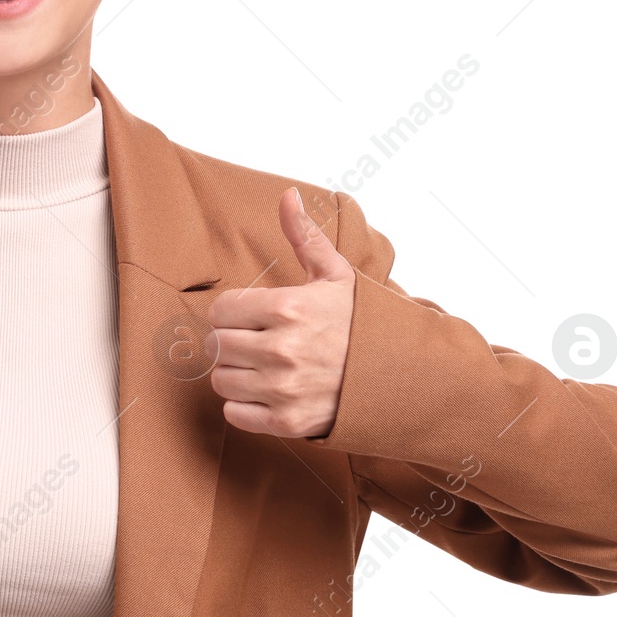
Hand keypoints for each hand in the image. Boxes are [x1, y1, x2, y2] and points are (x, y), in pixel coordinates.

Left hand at [206, 187, 355, 437]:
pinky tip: (266, 392)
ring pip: (221, 379)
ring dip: (236, 373)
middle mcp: (282, 349)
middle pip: (216, 345)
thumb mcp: (336, 274)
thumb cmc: (362, 323)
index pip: (219, 310)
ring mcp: (284, 388)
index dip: (232, 312)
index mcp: (288, 308)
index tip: (250, 316)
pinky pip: (234, 413)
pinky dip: (243, 405)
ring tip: (261, 366)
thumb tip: (287, 194)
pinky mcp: (287, 422)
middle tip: (255, 341)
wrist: (400, 377)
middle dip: (231, 341)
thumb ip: (304, 235)